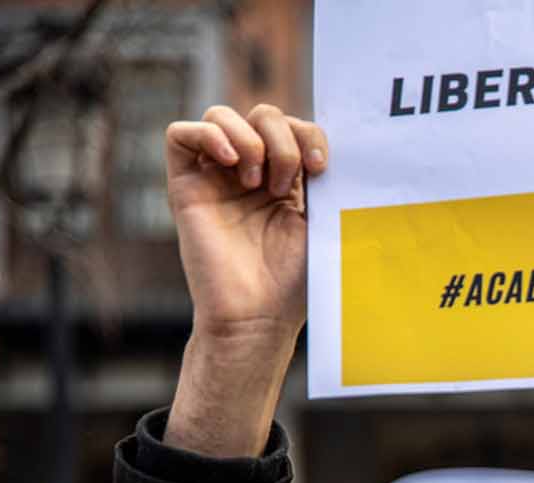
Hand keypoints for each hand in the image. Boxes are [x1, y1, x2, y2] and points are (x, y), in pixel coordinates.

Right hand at [162, 104, 327, 457]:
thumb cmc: (294, 283)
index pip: (294, 127)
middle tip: (286, 182)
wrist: (258, 317)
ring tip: (256, 181)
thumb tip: (354, 149)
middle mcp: (249, 174)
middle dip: (282, 138)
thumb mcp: (322, 223)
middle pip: (262, 114)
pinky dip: (207, 134)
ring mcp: (215, 179)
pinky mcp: (185, 188)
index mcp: (286, 181)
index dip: (309, 134)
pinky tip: (231, 161)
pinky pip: (179, 135)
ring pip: (221, 116)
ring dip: (248, 138)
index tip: (322, 168)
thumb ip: (327, 184)